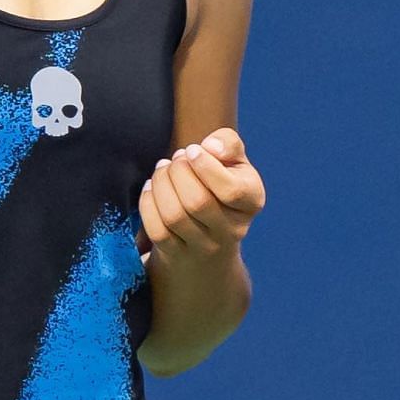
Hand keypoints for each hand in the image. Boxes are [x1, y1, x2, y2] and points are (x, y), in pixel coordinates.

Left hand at [139, 128, 264, 262]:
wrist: (210, 241)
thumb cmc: (221, 187)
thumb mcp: (235, 163)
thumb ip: (229, 144)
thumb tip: (210, 146)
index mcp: (251, 202)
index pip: (231, 190)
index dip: (206, 166)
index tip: (192, 149)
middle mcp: (232, 230)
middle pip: (197, 202)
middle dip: (178, 172)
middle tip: (176, 159)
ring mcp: (204, 247)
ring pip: (174, 216)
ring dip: (161, 184)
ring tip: (162, 169)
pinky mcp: (177, 255)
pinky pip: (157, 230)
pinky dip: (148, 203)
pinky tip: (151, 188)